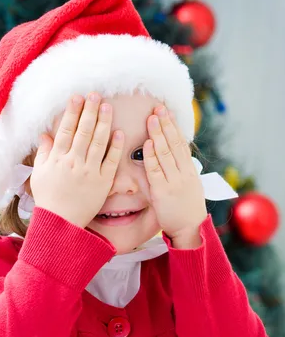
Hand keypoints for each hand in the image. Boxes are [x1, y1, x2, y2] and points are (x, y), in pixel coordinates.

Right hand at [30, 94, 123, 227]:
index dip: (72, 112)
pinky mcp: (102, 183)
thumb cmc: (48, 199)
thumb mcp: (39, 174)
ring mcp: (89, 172)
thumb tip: (44, 135)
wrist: (60, 223)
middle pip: (84, 131)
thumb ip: (43, 153)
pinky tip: (119, 133)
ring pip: (99, 142)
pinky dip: (115, 147)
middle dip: (90, 111)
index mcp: (57, 159)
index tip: (78, 97)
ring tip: (108, 106)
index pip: (66, 129)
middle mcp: (74, 162)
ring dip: (104, 122)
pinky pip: (110, 162)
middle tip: (96, 94)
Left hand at [143, 105, 206, 247]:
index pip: (181, 143)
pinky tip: (147, 144)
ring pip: (165, 154)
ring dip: (158, 135)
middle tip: (157, 108)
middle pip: (174, 144)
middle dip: (165, 125)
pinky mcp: (163, 192)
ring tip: (151, 119)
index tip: (166, 112)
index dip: (173, 126)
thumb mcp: (188, 185)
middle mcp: (183, 173)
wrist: (190, 228)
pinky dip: (151, 157)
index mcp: (190, 170)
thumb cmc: (186, 208)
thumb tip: (166, 154)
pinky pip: (156, 171)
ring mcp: (174, 182)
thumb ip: (178, 170)